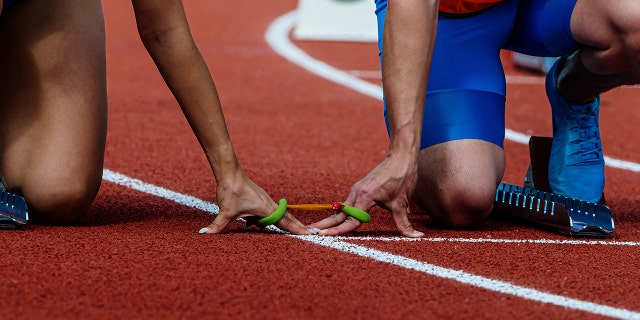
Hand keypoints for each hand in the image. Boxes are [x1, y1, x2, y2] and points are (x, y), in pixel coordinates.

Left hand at [199, 171, 311, 234]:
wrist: (229, 172)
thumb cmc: (230, 190)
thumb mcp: (224, 211)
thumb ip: (217, 225)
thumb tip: (204, 233)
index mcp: (265, 208)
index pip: (285, 222)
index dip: (297, 229)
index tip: (310, 235)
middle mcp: (268, 204)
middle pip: (287, 218)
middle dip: (298, 226)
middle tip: (311, 234)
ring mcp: (265, 200)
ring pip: (279, 214)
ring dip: (286, 222)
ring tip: (295, 230)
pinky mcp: (259, 198)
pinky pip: (270, 211)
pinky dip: (272, 218)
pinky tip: (256, 224)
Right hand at [308, 153, 424, 237]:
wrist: (401, 157)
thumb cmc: (401, 176)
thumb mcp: (402, 202)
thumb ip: (404, 222)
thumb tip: (416, 236)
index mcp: (365, 196)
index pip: (350, 219)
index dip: (339, 230)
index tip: (325, 236)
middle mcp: (357, 193)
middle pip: (338, 214)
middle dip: (324, 225)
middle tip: (310, 233)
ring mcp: (356, 190)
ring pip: (340, 210)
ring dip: (329, 220)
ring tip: (316, 229)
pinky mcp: (359, 189)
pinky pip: (346, 205)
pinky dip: (339, 214)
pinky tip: (332, 221)